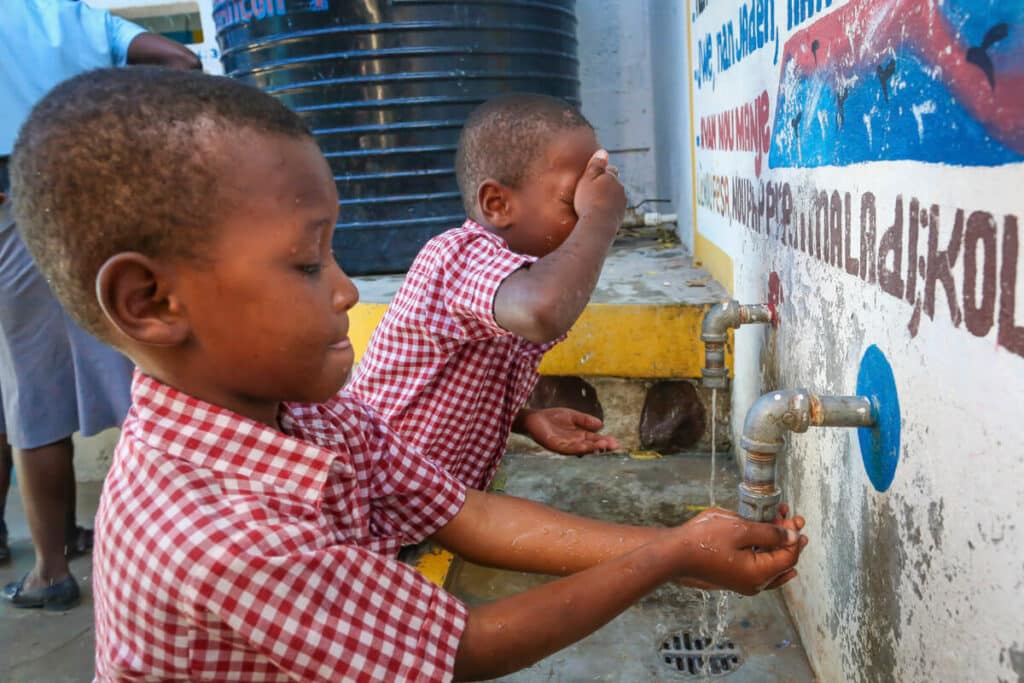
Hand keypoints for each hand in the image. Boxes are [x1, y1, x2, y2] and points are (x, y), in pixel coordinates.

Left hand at [519, 407, 619, 454]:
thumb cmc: (552, 417)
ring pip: (581, 449)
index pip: (594, 439)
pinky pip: (568, 449)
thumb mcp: (572, 416)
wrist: (534, 418)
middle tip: (614, 446)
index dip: (604, 441)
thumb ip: (585, 420)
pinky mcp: (555, 446)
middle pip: (590, 446)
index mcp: (579, 436)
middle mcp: (573, 443)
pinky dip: (577, 448)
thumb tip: (601, 424)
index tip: (615, 442)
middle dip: (602, 446)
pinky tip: (585, 446)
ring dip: (592, 448)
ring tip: (603, 445)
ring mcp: (565, 446)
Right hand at [573, 149, 626, 228]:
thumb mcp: (587, 179)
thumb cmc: (589, 201)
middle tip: (593, 191)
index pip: (611, 170)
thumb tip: (603, 151)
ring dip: (607, 199)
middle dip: (606, 186)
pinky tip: (598, 215)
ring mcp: (622, 205)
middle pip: (614, 184)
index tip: (594, 176)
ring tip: (594, 205)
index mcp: (612, 178)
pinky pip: (613, 211)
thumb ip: (596, 165)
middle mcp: (620, 190)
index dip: (603, 172)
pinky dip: (607, 211)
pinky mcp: (620, 218)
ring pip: (615, 198)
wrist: (598, 225)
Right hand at [671, 506, 807, 595]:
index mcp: (759, 574)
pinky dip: (765, 549)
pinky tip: (769, 542)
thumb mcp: (741, 529)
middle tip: (791, 517)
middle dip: (788, 537)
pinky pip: (758, 565)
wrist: (674, 553)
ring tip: (779, 521)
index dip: (794, 536)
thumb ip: (770, 533)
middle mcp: (754, 584)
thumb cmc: (703, 540)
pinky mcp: (733, 576)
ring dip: (776, 540)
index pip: (789, 556)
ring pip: (770, 562)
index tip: (793, 517)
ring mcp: (743, 582)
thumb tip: (792, 536)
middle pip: (782, 560)